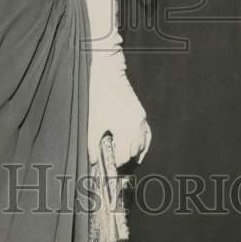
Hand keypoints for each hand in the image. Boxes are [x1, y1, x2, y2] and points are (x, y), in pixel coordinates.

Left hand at [88, 51, 151, 167]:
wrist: (108, 75)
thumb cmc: (99, 98)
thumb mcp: (93, 124)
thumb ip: (94, 146)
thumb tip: (95, 161)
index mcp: (125, 129)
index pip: (124, 156)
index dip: (115, 163)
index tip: (107, 166)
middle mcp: (137, 126)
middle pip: (133, 152)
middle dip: (123, 158)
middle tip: (112, 161)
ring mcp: (141, 120)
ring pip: (141, 145)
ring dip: (132, 152)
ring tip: (120, 154)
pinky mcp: (141, 114)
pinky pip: (147, 135)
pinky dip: (142, 144)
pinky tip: (137, 151)